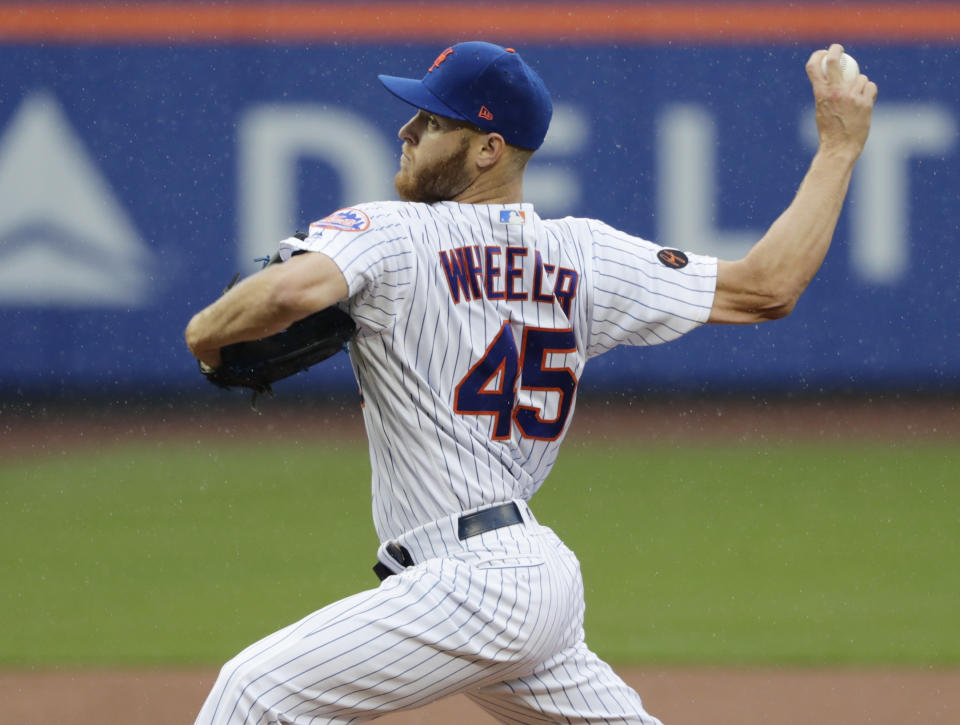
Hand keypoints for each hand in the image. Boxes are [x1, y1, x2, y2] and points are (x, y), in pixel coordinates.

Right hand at [806, 44, 877, 158]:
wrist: (839, 148)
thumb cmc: (830, 131)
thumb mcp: (821, 110)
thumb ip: (826, 94)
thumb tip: (831, 78)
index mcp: (820, 94)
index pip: (814, 67)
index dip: (817, 56)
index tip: (822, 53)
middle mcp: (835, 92)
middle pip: (834, 61)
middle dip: (835, 50)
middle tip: (838, 48)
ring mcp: (850, 96)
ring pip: (860, 78)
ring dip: (860, 85)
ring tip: (857, 100)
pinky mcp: (865, 102)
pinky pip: (870, 87)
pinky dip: (869, 92)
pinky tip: (866, 102)